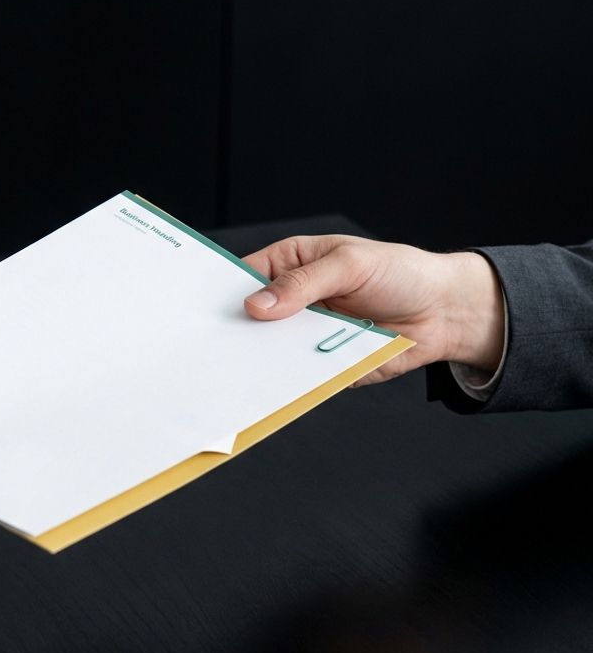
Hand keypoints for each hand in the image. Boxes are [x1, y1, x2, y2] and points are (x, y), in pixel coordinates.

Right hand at [242, 235, 504, 384]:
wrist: (445, 312)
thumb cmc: (401, 273)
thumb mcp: (349, 265)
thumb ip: (303, 284)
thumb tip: (257, 305)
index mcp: (290, 265)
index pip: (244, 278)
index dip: (223, 293)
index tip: (206, 311)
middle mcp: (292, 302)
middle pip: (250, 320)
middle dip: (237, 332)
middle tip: (218, 345)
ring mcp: (304, 334)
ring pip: (269, 351)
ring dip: (259, 360)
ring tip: (241, 369)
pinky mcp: (321, 364)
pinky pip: (298, 375)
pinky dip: (288, 382)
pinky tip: (275, 386)